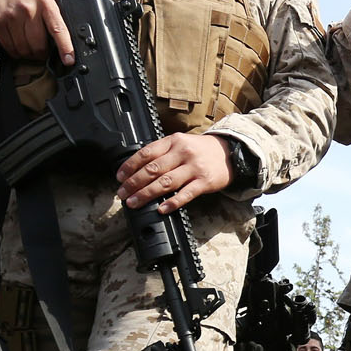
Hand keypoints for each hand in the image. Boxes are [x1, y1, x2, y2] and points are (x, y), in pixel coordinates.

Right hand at [0, 0, 73, 64]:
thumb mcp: (43, 0)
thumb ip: (52, 19)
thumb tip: (61, 44)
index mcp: (45, 3)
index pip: (58, 29)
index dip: (65, 47)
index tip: (68, 60)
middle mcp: (28, 9)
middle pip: (38, 46)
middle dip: (41, 54)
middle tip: (40, 52)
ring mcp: (11, 16)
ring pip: (23, 50)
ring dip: (27, 54)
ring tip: (27, 47)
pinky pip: (9, 47)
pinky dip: (14, 51)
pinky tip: (16, 44)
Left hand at [115, 132, 233, 211]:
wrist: (230, 153)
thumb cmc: (201, 150)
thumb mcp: (181, 143)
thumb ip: (162, 152)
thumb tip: (137, 169)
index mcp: (173, 141)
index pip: (146, 153)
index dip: (130, 166)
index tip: (120, 177)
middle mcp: (183, 153)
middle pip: (153, 169)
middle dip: (134, 183)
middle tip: (122, 193)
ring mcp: (194, 168)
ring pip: (165, 183)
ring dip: (146, 194)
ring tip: (134, 202)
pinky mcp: (204, 182)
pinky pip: (185, 194)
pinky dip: (172, 203)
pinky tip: (161, 209)